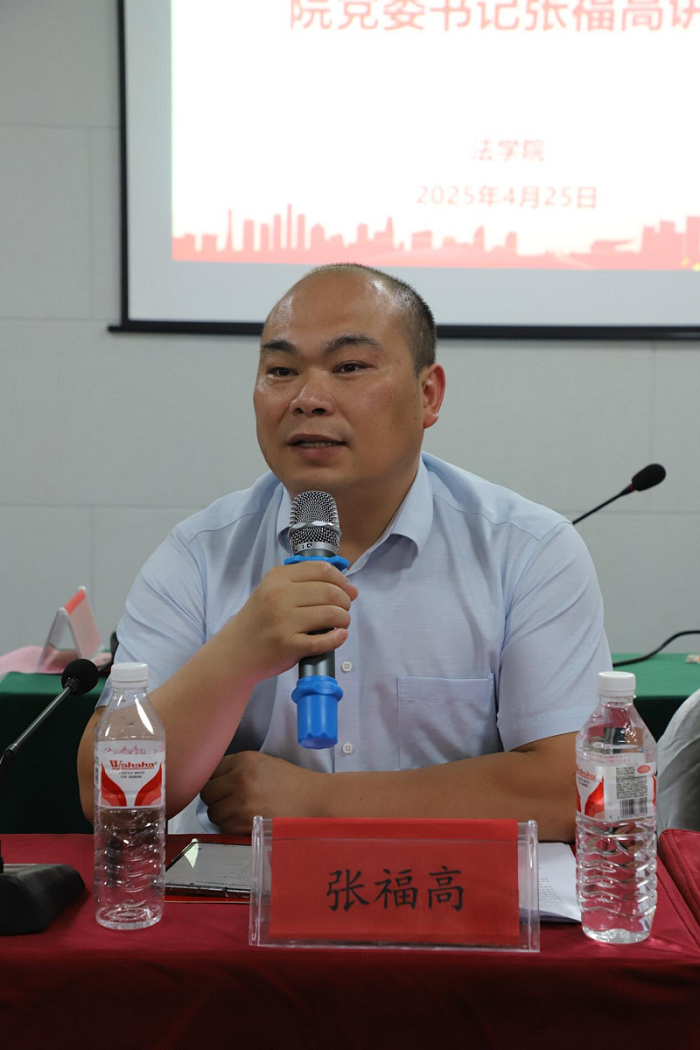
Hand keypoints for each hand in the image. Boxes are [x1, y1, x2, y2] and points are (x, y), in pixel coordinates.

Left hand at [200, 751, 324, 833]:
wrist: (315, 800)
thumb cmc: (292, 783)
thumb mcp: (264, 763)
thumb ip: (239, 768)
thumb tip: (214, 780)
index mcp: (244, 759)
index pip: (210, 770)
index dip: (215, 781)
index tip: (221, 787)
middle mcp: (240, 778)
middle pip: (207, 793)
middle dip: (216, 799)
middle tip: (230, 802)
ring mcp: (241, 802)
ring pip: (213, 813)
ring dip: (223, 815)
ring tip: (240, 813)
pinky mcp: (245, 823)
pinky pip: (224, 828)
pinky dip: (232, 828)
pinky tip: (247, 822)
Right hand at [223, 561, 357, 683]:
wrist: (236, 650)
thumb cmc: (260, 619)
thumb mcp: (274, 590)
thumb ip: (307, 584)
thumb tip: (351, 589)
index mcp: (278, 578)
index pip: (322, 569)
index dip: (342, 579)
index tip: (348, 590)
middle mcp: (279, 596)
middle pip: (330, 592)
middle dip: (345, 601)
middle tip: (344, 610)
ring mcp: (283, 622)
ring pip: (331, 614)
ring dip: (344, 619)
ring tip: (341, 623)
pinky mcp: (288, 646)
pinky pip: (323, 641)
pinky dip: (338, 638)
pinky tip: (339, 636)